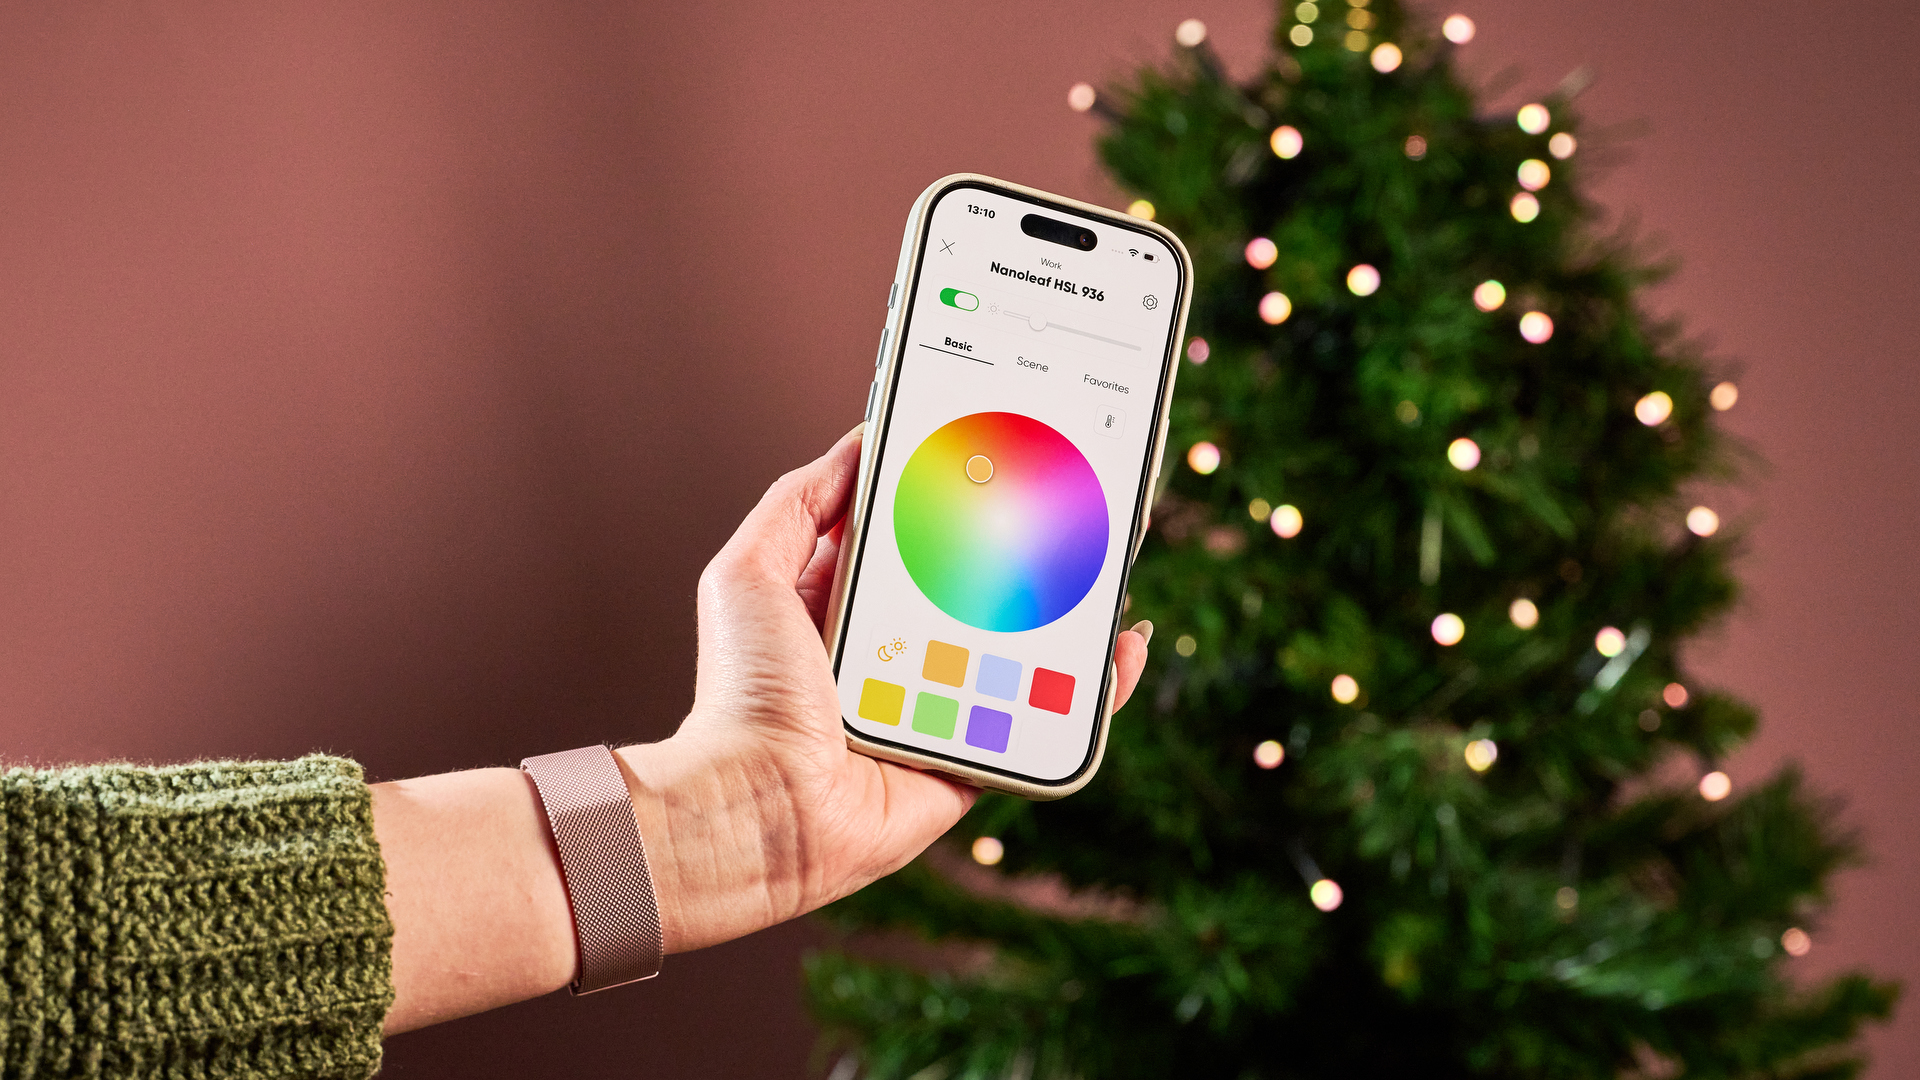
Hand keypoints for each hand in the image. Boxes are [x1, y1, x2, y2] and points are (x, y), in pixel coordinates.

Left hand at [618, 424, 1150, 952]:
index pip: (911, 540)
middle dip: (1026, 553)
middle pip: (975, 592)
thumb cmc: (741, 695)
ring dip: (1069, 615)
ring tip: (1113, 571)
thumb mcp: (749, 571)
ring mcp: (935, 707)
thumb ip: (800, 503)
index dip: (954, 502)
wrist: (758, 807)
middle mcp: (891, 656)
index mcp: (840, 607)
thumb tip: (861, 441)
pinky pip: (1041, 723)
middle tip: (1081, 509)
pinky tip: (1123, 649)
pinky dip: (1091, 692)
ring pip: (1018, 653)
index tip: (1004, 461)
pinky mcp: (968, 761)